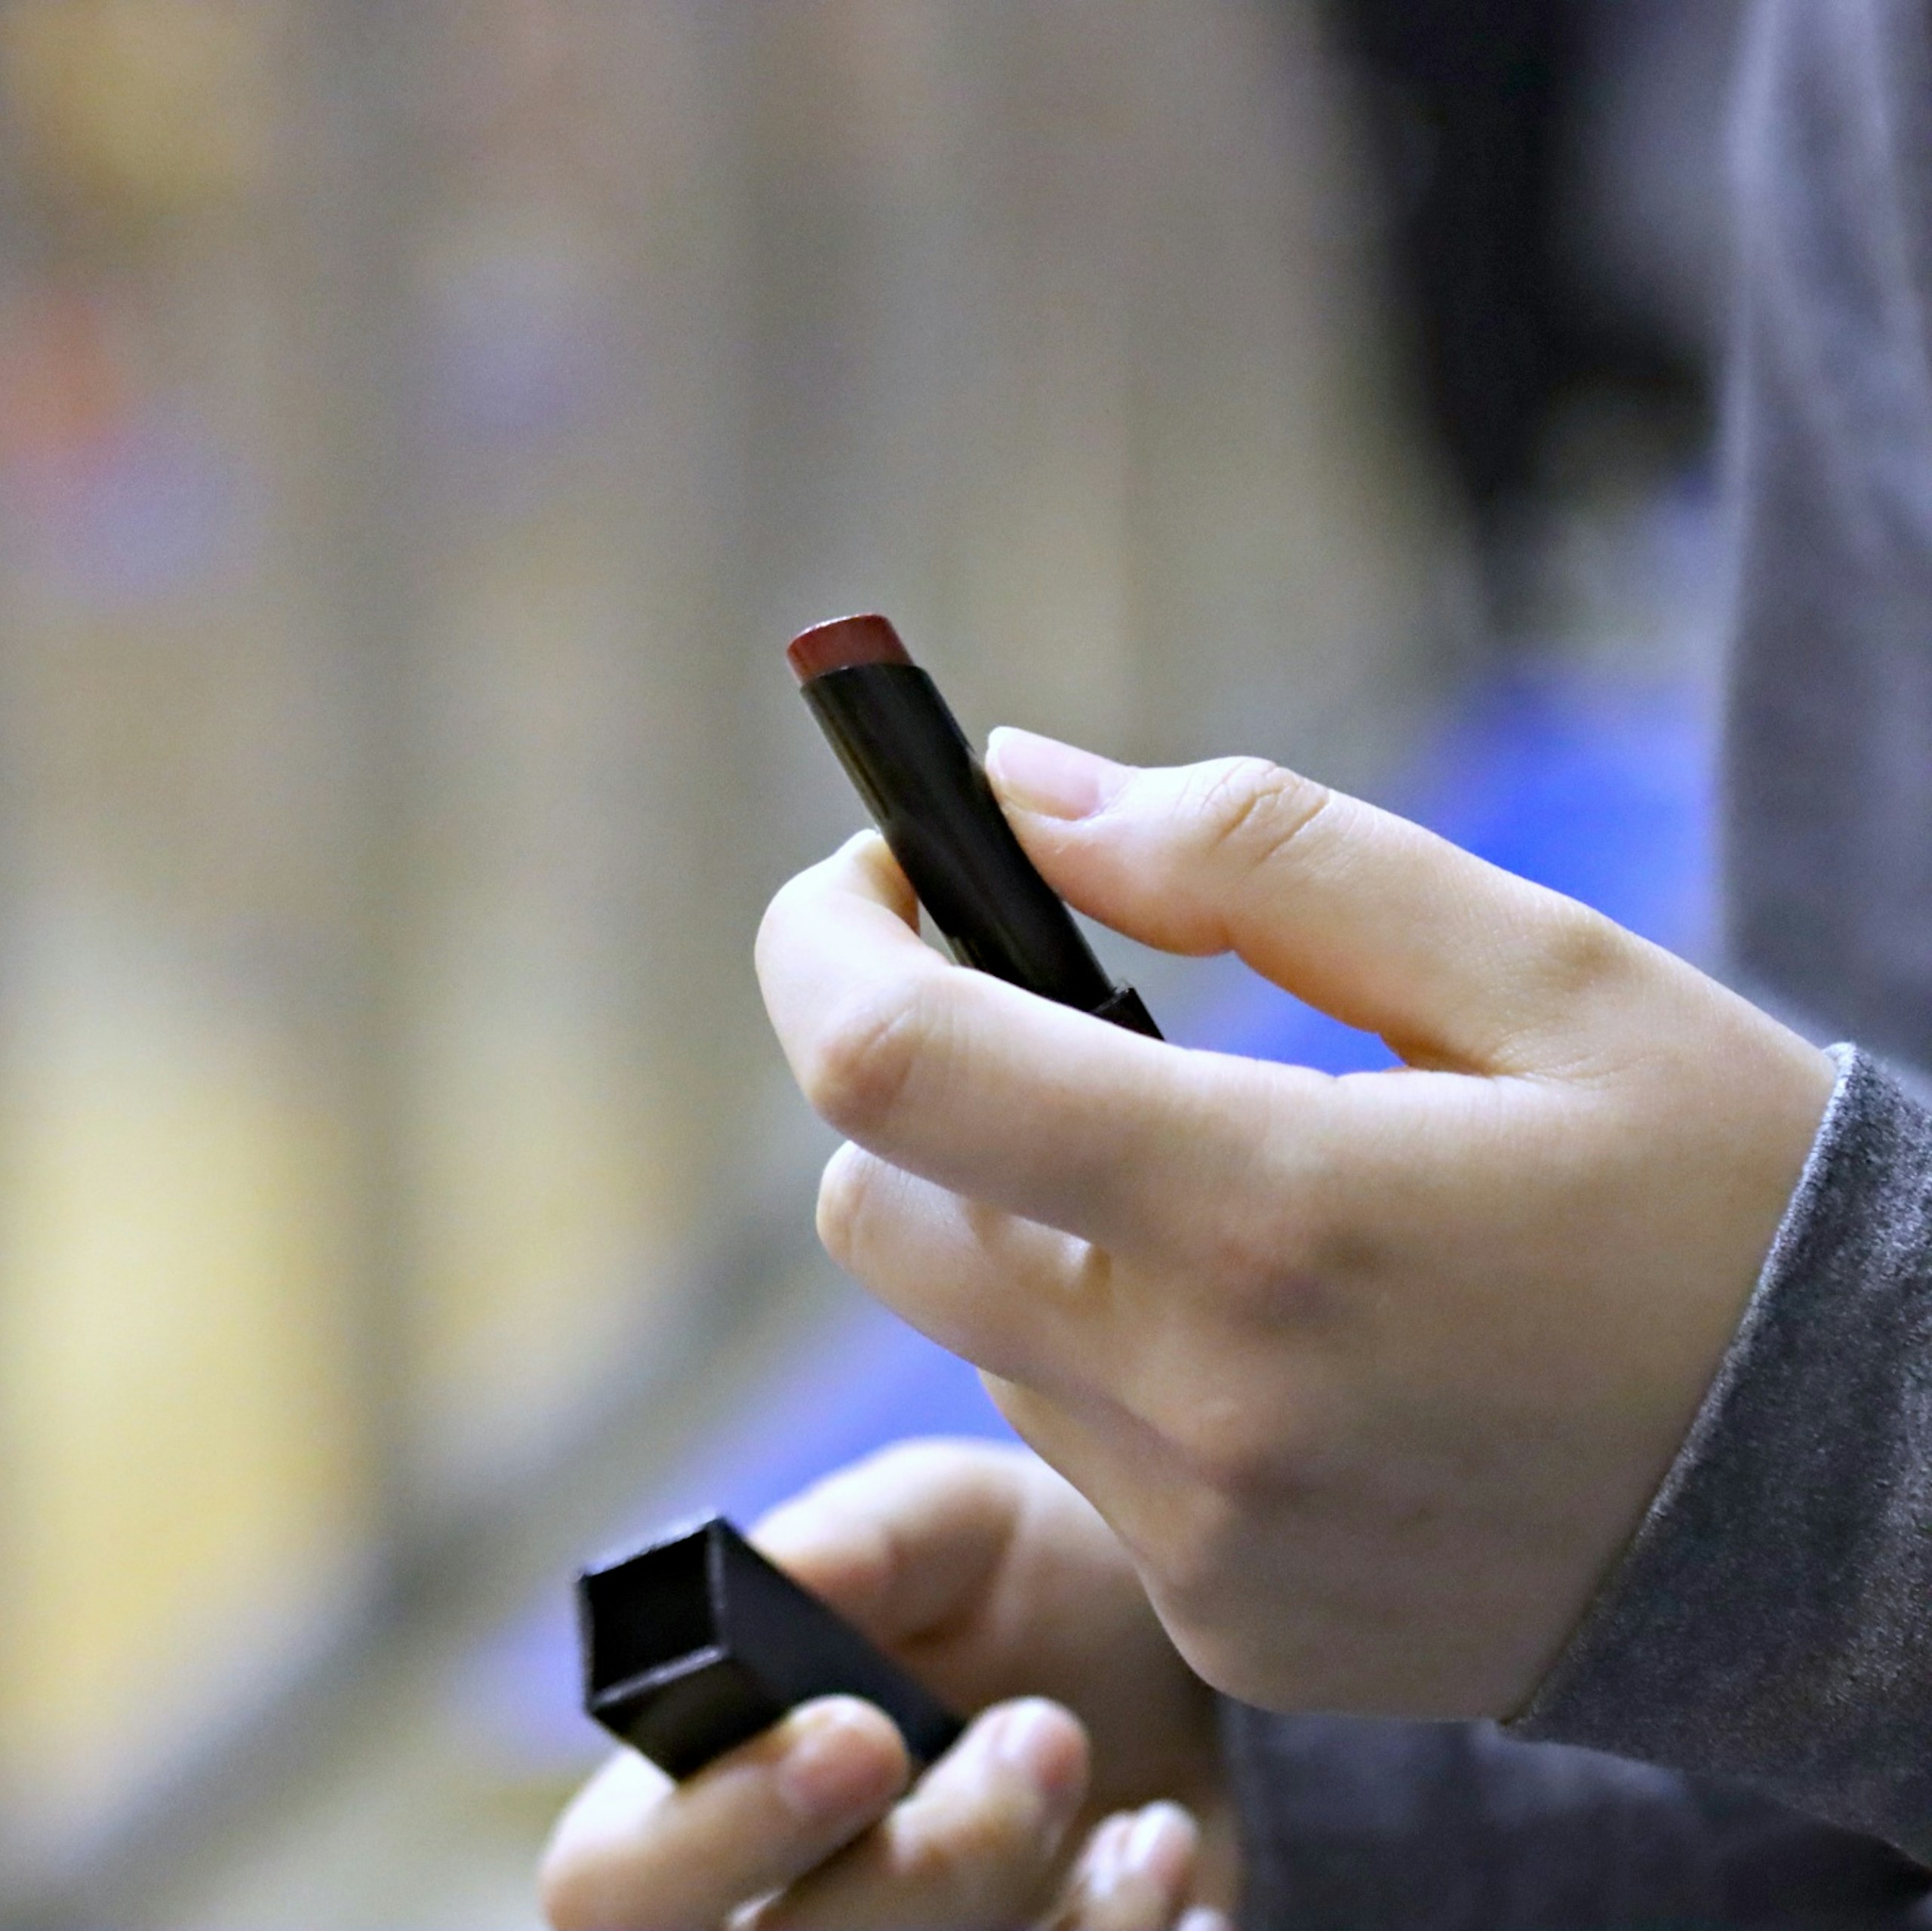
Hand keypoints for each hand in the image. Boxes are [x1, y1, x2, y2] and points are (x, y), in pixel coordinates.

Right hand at [539, 1440, 1233, 1930]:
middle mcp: (762, 1924)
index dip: (721, 1830)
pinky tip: (1157, 1849)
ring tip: (1128, 1797)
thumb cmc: (1025, 1591)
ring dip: (1059, 1913)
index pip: (610, 1882)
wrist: (1187, 1692)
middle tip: (1048, 1731)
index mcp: (691, 1794)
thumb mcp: (958, 1522)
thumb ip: (862, 1536)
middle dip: (936, 1865)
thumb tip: (776, 1568)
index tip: (867, 1730)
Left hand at [758, 734, 1836, 1717]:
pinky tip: (1295, 1342)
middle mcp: (1203, 1408)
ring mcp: (1204, 1548)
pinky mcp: (1228, 1631)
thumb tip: (1020, 789)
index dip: (823, 941)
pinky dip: (1123, 1369)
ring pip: (973, 1337)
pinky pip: (1077, 1460)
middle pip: (873, 1212)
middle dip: (920, 1087)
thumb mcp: (1539, 970)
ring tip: (1242, 1193)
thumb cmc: (1726, 1199)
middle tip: (1052, 1015)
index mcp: (1273, 1212)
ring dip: (1039, 1232)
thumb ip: (1257, 856)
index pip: (889, 1067)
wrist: (1878, 1510)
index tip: (872, 870)